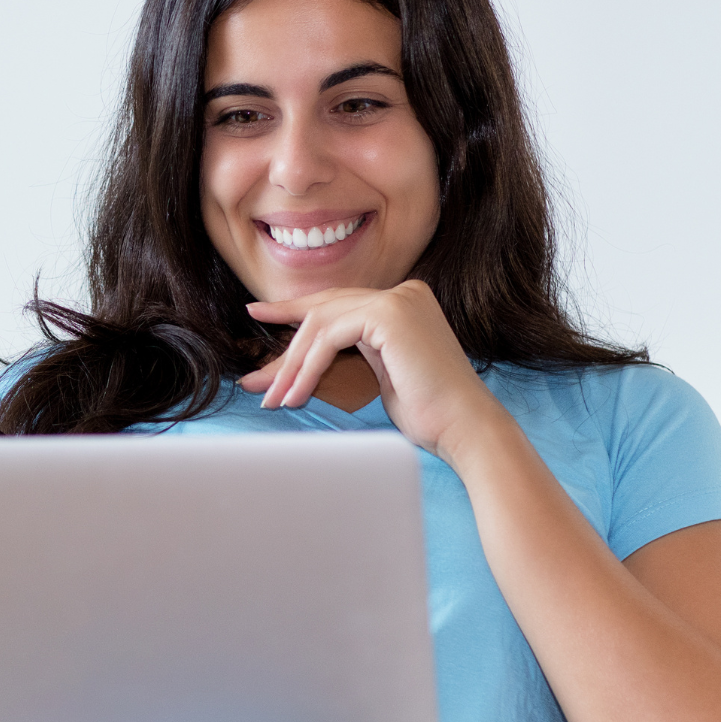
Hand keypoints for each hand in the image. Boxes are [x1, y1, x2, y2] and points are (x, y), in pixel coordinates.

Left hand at [239, 280, 509, 460]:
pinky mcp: (390, 314)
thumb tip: (294, 362)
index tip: (257, 315)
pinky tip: (296, 394)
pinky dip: (308, 368)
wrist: (465, 429)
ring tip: (275, 399)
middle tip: (254, 376)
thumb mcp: (377, 375)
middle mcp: (402, 292)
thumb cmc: (429, 413)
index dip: (294, 311)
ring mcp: (398, 298)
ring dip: (292, 366)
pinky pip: (329, 337)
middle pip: (323, 311)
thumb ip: (345, 354)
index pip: (337, 304)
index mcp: (402, 302)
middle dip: (284, 346)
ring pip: (321, 324)